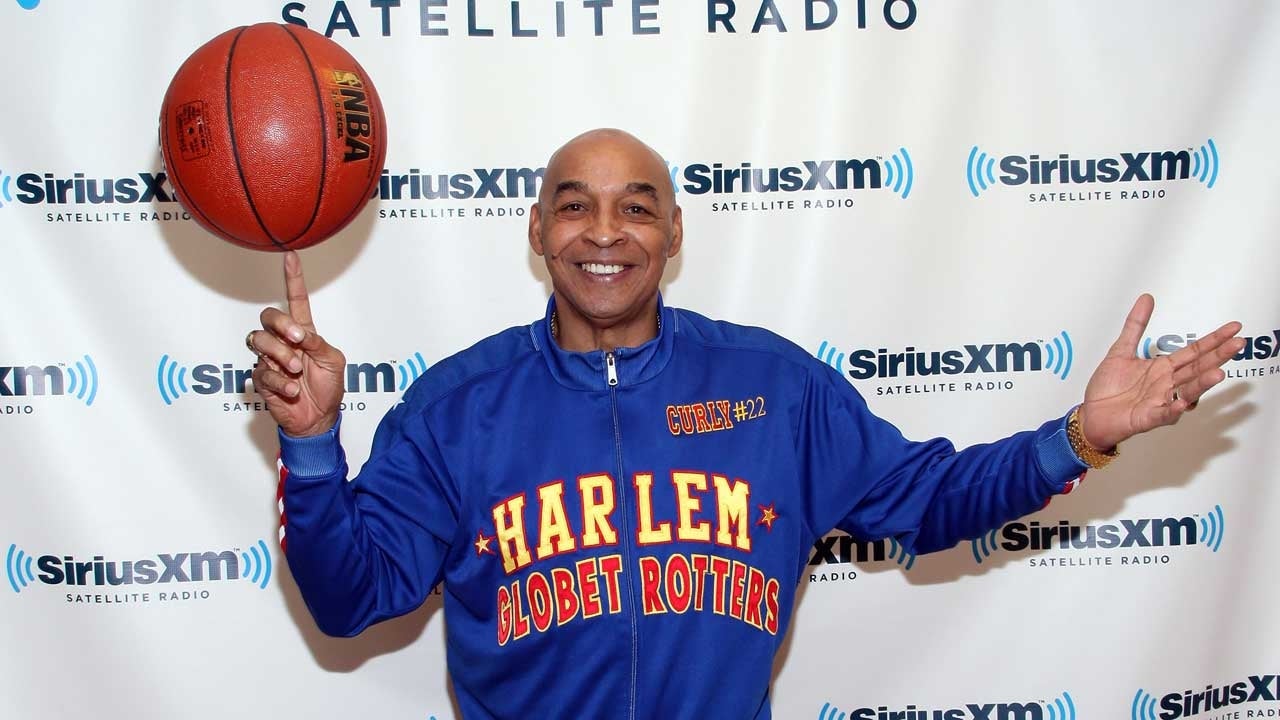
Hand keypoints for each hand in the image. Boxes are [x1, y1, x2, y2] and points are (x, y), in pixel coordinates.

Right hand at [247, 251, 345, 436]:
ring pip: (258, 340)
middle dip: (281, 325)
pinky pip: (261, 371)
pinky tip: (292, 390)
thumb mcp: (333, 361)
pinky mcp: (262, 379)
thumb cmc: (329, 388)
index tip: (291, 257)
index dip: (293, 279)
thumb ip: (318, 343)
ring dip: (279, 354)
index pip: (296, 301)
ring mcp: (271, 360)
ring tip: (295, 370)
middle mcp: (284, 342)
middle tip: (298, 341)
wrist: (319, 419)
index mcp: (304, 333)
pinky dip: (279, 381)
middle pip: (268, 317)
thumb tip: (301, 333)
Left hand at [1078, 294, 1243, 450]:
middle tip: (1238, 343)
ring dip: (1202, 383)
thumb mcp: (1120, 350)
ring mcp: (1160, 400)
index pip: (1194, 351)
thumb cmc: (1108, 387)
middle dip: (1218, 356)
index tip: (1234, 328)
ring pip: (1187, 391)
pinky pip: (1163, 413)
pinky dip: (1172, 409)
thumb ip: (1135, 325)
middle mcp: (1166, 383)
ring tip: (1218, 373)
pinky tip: (1181, 402)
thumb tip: (1146, 298)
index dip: (1214, 339)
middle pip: (1197, 368)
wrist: (1091, 413)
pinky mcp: (1148, 417)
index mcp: (1162, 367)